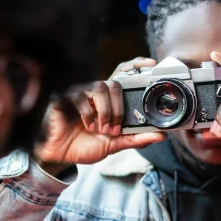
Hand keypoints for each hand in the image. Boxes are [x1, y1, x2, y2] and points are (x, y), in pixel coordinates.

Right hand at [34, 57, 164, 168]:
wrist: (60, 156)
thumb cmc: (84, 146)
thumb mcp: (114, 145)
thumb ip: (135, 139)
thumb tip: (161, 136)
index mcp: (108, 100)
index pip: (123, 75)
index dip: (137, 65)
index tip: (152, 65)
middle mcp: (95, 93)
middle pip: (115, 83)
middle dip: (119, 107)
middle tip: (116, 128)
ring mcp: (80, 93)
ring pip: (101, 87)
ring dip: (106, 111)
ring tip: (102, 129)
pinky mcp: (64, 97)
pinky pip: (81, 96)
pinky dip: (89, 114)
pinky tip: (88, 127)